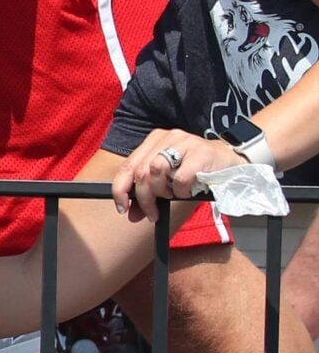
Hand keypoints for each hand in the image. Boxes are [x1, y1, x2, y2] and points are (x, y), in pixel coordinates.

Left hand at [110, 128, 241, 220]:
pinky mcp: (201, 153)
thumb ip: (149, 192)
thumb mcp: (168, 178)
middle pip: (141, 171)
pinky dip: (181, 190)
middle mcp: (168, 138)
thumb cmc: (196, 170)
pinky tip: (188, 191)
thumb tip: (131, 214)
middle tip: (151, 214)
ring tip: (173, 195)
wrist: (232, 162)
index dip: (120, 189)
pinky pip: (181, 178)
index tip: (122, 208)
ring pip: (156, 171)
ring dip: (162, 192)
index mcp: (155, 140)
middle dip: (143, 198)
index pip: (128, 165)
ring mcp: (185, 143)